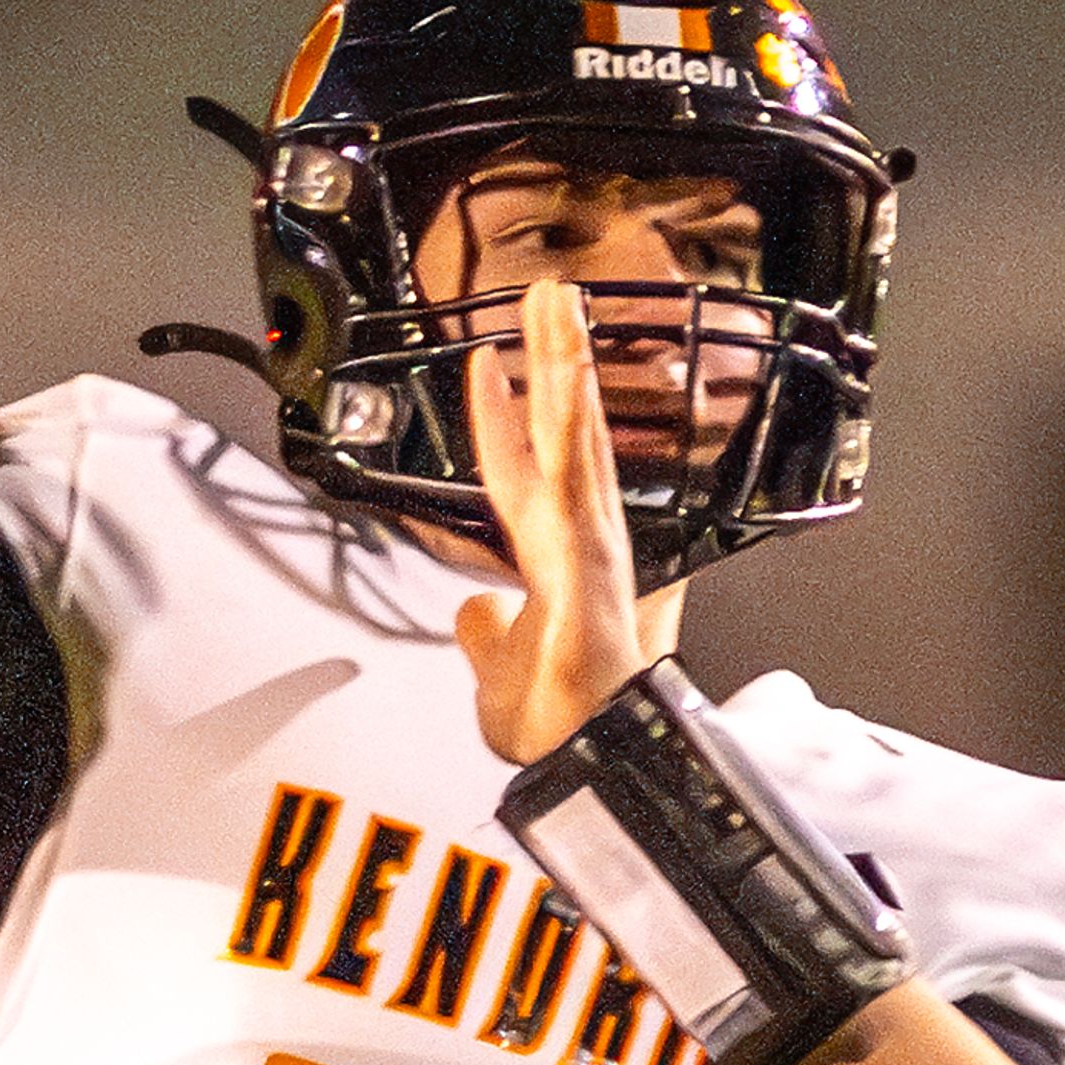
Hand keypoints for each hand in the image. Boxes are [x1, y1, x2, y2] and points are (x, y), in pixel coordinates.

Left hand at [454, 279, 651, 761]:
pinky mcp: (591, 562)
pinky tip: (565, 380)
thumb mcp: (498, 674)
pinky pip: (576, 480)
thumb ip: (485, 637)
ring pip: (575, 440)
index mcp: (557, 562)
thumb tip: (471, 612)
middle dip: (556, 362)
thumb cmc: (563, 731)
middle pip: (563, 433)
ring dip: (566, 369)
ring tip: (558, 307)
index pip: (524, 470)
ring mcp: (591, 549)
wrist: (593, 770)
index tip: (489, 359)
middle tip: (550, 294)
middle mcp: (581, 545)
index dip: (506, 414)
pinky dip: (571, 428)